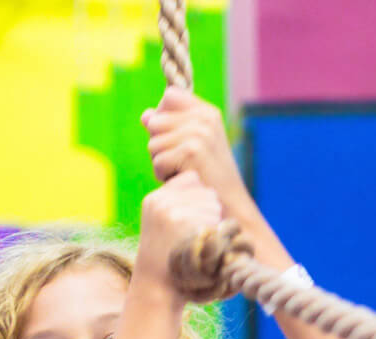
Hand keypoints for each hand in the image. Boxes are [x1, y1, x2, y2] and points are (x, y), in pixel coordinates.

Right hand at [134, 169, 223, 295]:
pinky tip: (200, 249)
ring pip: (212, 203)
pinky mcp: (181, 222)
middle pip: (206, 190)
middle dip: (208, 211)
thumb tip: (208, 188)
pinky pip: (214, 219)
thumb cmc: (167, 262)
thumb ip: (179, 204)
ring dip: (213, 223)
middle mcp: (160, 200)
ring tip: (196, 244)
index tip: (189, 224)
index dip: (198, 200)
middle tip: (192, 238)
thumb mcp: (162, 226)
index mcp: (154, 199)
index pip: (191, 179)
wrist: (156, 289)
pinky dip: (214, 235)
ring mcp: (170, 210)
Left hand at [143, 88, 250, 216]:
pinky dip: (163, 176)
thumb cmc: (208, 177)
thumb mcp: (190, 146)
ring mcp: (199, 133)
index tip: (173, 137)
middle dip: (159, 144)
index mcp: (207, 112)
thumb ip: (168, 128)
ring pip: (153, 143)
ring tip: (182, 171)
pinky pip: (157, 161)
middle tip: (179, 162)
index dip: (162, 115)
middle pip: (155, 121)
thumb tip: (145, 115)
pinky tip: (181, 179)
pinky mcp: (191, 151)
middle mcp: (205, 118)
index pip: (170, 96)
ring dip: (160, 162)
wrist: (230, 204)